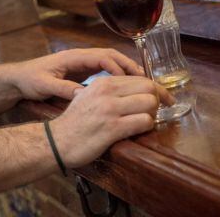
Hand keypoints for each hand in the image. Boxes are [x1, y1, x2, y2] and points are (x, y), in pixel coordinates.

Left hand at [3, 48, 144, 100]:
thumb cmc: (29, 79)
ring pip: (110, 62)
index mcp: (72, 57)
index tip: (131, 81)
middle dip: (129, 66)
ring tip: (143, 85)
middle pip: (111, 56)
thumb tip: (82, 95)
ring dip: (126, 71)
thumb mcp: (44, 85)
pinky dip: (118, 76)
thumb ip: (62, 88)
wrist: (18, 78)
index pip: (102, 57)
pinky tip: (127, 89)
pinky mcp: (82, 71)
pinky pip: (105, 70)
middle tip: (146, 81)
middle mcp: (79, 57)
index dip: (118, 67)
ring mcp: (81, 63)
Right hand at [49, 75, 172, 167]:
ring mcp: (110, 109)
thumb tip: (133, 90)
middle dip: (158, 99)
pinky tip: (138, 130)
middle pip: (148, 87)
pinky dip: (147, 126)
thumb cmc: (74, 121)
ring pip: (149, 103)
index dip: (155, 89)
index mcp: (101, 83)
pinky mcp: (113, 128)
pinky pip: (144, 122)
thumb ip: (107, 91)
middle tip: (157, 110)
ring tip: (145, 121)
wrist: (57, 140)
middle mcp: (106, 92)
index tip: (162, 98)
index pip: (139, 78)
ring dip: (152, 114)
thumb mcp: (87, 96)